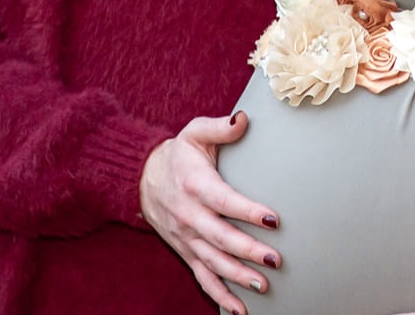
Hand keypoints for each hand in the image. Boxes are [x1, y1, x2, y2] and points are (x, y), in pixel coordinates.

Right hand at [141, 112, 279, 314]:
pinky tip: (239, 309)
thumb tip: (243, 119)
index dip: (247, 211)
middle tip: (274, 260)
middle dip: (248, 250)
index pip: (224, 201)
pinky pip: (202, 277)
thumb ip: (219, 127)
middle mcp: (189, 215)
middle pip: (220, 237)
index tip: (272, 219)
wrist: (140, 178)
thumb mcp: (194, 133)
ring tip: (263, 285)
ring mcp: (186, 237)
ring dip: (237, 276)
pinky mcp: (185, 251)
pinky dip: (219, 295)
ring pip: (212, 262)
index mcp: (195, 185)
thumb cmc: (177, 155)